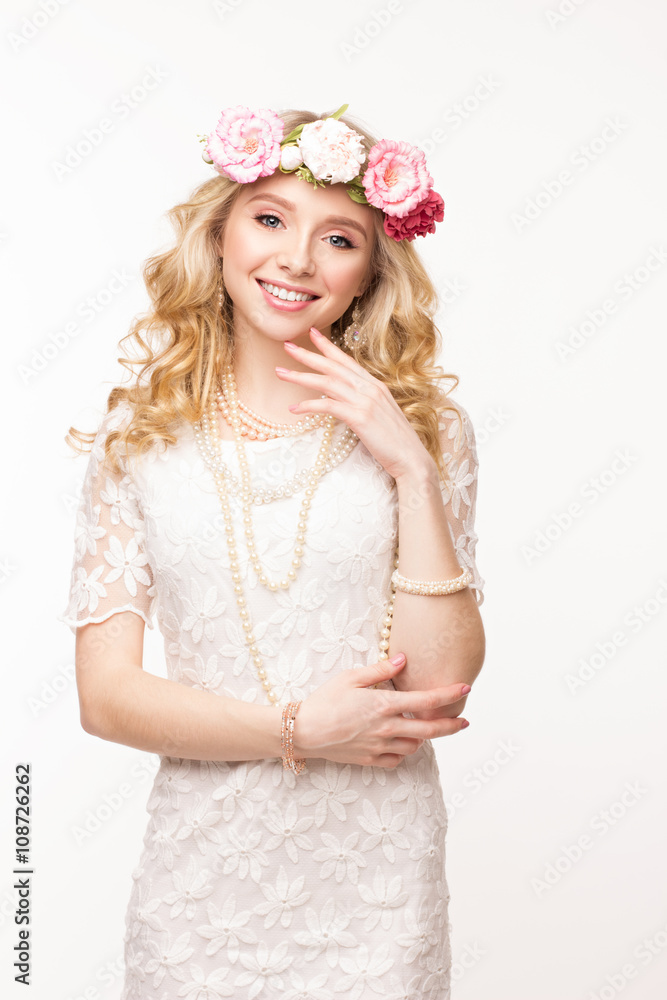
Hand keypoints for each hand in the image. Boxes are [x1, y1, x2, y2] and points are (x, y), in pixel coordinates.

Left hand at [277, 327, 433, 481]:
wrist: (411, 459)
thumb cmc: (395, 442)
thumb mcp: (380, 416)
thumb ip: (364, 403)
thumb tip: (344, 402)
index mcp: (375, 385)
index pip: (347, 361)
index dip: (328, 347)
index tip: (312, 334)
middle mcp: (370, 388)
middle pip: (333, 366)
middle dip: (308, 354)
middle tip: (287, 344)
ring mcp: (365, 401)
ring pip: (326, 382)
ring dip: (300, 376)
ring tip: (280, 372)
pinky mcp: (360, 417)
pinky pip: (328, 405)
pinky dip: (308, 405)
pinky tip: (294, 408)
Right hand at [293, 654, 469, 768]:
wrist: (303, 732)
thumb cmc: (324, 701)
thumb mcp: (350, 677)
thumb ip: (380, 670)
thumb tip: (403, 659)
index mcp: (383, 705)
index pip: (425, 701)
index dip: (449, 695)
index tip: (466, 688)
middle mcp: (386, 728)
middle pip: (429, 730)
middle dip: (451, 726)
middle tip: (464, 722)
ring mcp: (379, 747)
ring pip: (415, 746)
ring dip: (424, 738)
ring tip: (425, 728)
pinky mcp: (370, 760)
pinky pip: (396, 760)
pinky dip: (404, 752)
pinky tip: (402, 743)